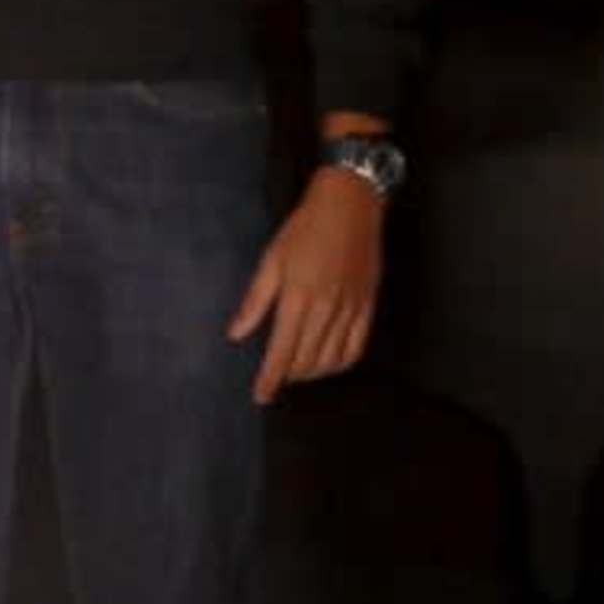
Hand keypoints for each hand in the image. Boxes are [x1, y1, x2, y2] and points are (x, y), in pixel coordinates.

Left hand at [226, 170, 386, 404]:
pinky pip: (356, 348)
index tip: (260, 396)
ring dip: (313, 373)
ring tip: (297, 372)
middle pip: (307, 360)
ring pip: (332, 359)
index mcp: (298, 298)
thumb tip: (235, 334)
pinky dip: (340, 363)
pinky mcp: (368, 306)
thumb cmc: (303, 229)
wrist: (350, 206)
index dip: (270, 378)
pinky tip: (328, 364)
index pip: (281, 352)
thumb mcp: (271, 260)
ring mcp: (351, 310)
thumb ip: (255, 301)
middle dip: (289, 376)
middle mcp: (327, 309)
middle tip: (275, 377)